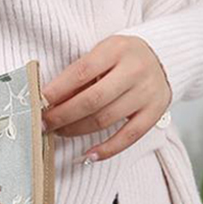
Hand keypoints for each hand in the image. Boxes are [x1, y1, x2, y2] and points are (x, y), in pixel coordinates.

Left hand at [40, 36, 172, 161]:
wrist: (163, 56)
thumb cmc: (121, 57)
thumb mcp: (101, 53)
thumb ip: (79, 74)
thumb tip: (49, 101)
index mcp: (117, 49)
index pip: (81, 72)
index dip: (58, 90)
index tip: (39, 103)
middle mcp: (135, 69)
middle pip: (93, 99)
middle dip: (63, 115)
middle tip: (44, 124)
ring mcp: (147, 92)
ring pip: (107, 118)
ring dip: (77, 130)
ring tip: (59, 132)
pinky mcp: (155, 111)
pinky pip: (129, 136)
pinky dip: (108, 148)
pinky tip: (89, 154)